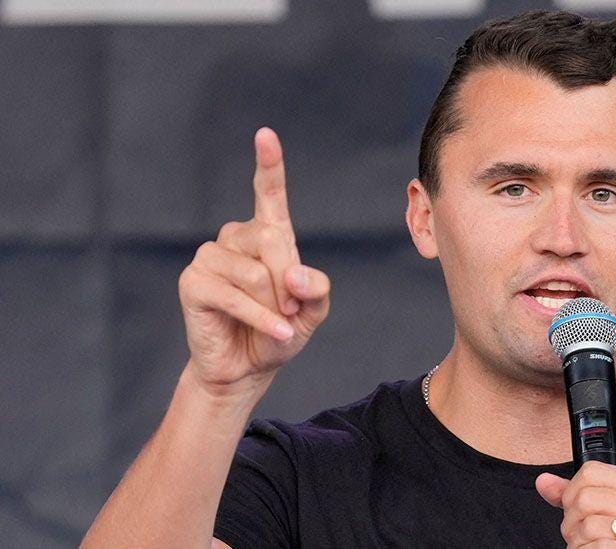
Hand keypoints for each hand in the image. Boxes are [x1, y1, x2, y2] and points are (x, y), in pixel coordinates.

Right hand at [177, 127, 330, 396]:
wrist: (247, 368)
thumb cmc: (279, 332)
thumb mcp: (313, 310)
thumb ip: (316, 288)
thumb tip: (293, 276)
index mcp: (267, 234)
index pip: (268, 193)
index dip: (268, 164)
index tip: (266, 135)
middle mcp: (236, 238)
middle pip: (273, 242)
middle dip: (290, 283)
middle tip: (290, 310)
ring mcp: (210, 257)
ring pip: (256, 273)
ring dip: (274, 305)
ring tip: (273, 320)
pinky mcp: (193, 282)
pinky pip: (235, 296)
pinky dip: (262, 318)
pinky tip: (276, 333)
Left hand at [536, 461, 615, 547]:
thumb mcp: (602, 514)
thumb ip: (575, 496)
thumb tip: (544, 481)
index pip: (591, 472)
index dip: (571, 494)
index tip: (574, 511)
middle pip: (586, 499)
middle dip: (572, 523)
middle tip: (579, 536)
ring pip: (592, 526)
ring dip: (580, 542)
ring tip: (589, 547)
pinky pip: (604, 546)